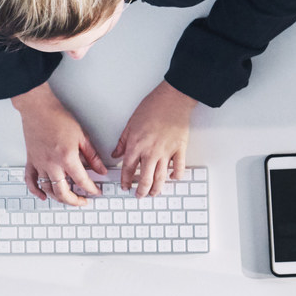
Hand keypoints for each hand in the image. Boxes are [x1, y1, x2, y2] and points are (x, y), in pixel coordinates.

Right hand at [10, 84, 105, 204]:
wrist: (39, 109)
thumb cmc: (59, 118)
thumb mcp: (82, 136)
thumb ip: (92, 156)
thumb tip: (101, 170)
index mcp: (67, 157)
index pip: (82, 181)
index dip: (91, 189)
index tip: (97, 192)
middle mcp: (52, 164)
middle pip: (63, 192)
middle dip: (75, 201)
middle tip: (83, 201)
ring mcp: (39, 164)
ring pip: (47, 189)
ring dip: (58, 198)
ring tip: (69, 199)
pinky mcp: (30, 161)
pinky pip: (30, 181)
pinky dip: (36, 191)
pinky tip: (43, 196)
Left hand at [112, 81, 197, 197]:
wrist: (172, 99)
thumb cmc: (152, 108)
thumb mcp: (130, 124)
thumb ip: (123, 142)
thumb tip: (116, 154)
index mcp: (136, 146)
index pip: (127, 170)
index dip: (125, 181)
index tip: (125, 186)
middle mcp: (150, 152)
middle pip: (144, 179)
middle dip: (141, 191)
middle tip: (139, 195)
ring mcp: (166, 152)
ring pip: (161, 178)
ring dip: (156, 188)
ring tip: (154, 193)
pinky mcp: (180, 149)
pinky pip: (178, 168)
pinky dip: (176, 176)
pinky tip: (173, 178)